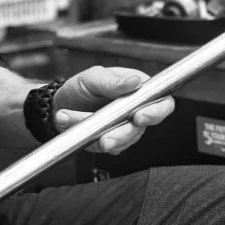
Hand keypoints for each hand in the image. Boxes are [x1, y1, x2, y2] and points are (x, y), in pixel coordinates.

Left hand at [52, 66, 173, 155]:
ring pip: (122, 141)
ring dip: (98, 136)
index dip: (155, 112)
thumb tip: (134, 81)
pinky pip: (106, 147)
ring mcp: (124, 128)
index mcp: (138, 90)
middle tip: (105, 138)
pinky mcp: (112, 142)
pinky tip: (74, 127)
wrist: (62, 104)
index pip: (162, 103)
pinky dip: (88, 140)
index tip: (139, 117)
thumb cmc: (81, 87)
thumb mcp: (92, 77)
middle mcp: (135, 111)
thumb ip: (112, 81)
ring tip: (74, 121)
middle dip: (122, 134)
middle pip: (142, 128)